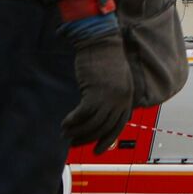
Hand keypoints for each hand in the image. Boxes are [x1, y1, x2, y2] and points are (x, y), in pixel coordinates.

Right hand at [63, 30, 133, 152]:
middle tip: (73, 143)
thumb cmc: (106, 59)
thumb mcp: (115, 81)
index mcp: (127, 97)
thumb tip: (102, 114)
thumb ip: (112, 97)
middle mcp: (121, 100)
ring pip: (93, 123)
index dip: (107, 139)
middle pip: (104, 127)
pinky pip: (83, 114)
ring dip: (77, 131)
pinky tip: (64, 123)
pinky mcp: (95, 92)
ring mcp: (109, 97)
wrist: (102, 42)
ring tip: (65, 133)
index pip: (118, 125)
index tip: (97, 151)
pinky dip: (73, 121)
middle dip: (87, 138)